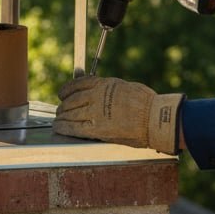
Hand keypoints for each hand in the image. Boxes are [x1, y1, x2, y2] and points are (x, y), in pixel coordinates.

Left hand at [54, 75, 183, 154]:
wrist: (155, 118)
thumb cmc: (145, 103)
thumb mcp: (124, 87)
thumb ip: (107, 89)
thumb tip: (97, 89)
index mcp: (103, 84)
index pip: (77, 84)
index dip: (66, 90)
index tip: (62, 93)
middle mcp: (96, 96)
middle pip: (71, 100)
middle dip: (64, 106)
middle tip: (60, 110)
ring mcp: (95, 113)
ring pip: (70, 114)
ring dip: (62, 117)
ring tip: (58, 120)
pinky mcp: (98, 129)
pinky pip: (74, 128)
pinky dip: (64, 127)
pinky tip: (59, 127)